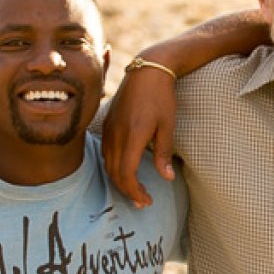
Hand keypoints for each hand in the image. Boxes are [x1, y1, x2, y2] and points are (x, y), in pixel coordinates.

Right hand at [102, 63, 175, 207]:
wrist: (147, 71)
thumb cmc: (162, 98)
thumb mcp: (167, 126)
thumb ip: (164, 153)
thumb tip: (166, 178)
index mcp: (132, 136)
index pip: (127, 174)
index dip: (135, 192)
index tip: (147, 201)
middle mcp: (116, 135)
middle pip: (115, 173)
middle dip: (128, 191)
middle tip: (143, 202)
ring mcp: (109, 129)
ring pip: (108, 164)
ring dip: (120, 181)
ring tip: (135, 191)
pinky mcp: (107, 124)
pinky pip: (106, 153)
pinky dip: (114, 167)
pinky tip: (125, 171)